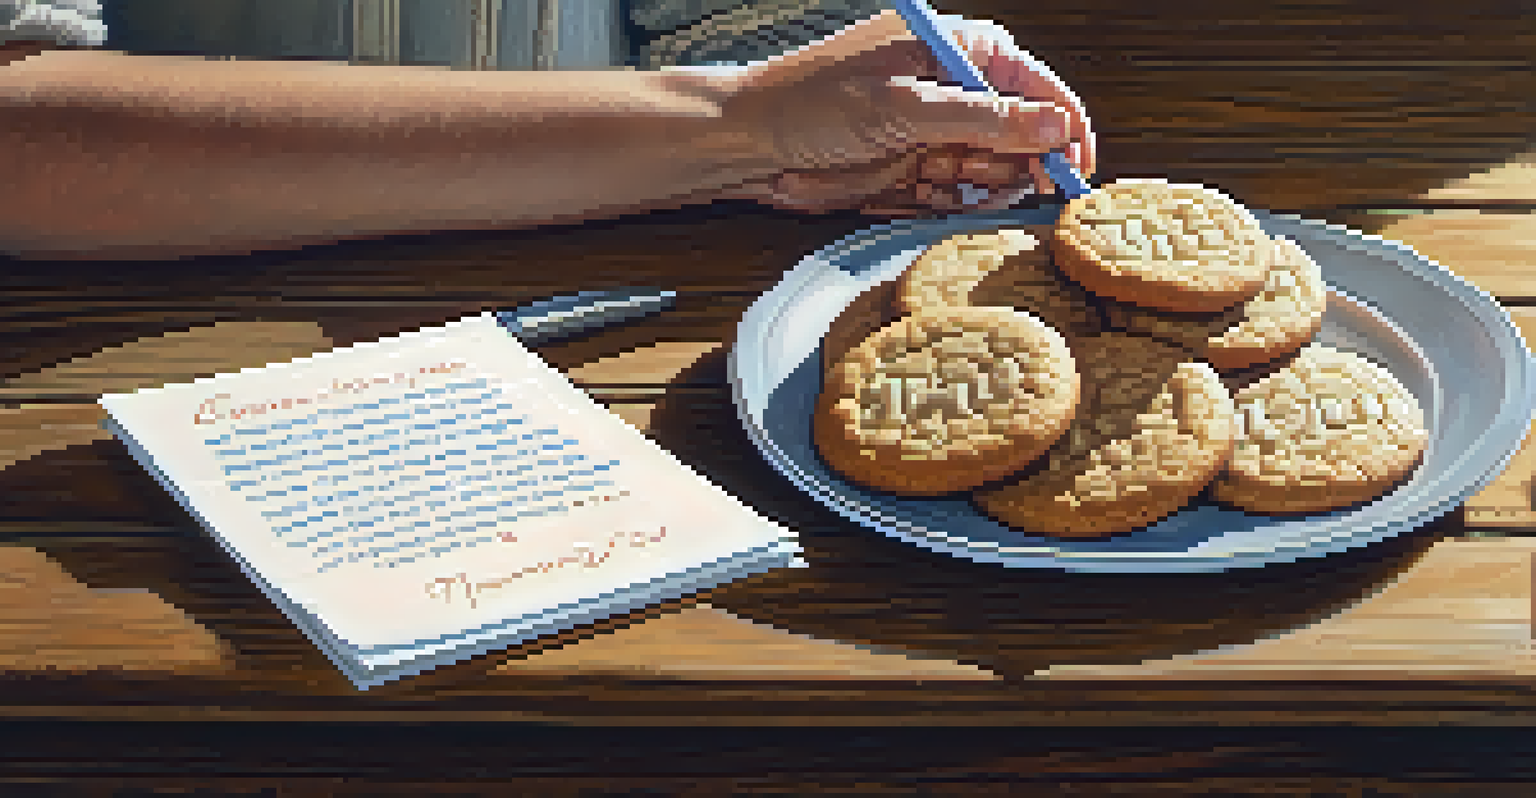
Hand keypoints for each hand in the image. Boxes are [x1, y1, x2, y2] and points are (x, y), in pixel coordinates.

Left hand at [717, 9, 1095, 215]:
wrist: (749, 142)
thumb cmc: (811, 106)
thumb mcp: (902, 110)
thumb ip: (984, 119)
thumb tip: (1058, 126)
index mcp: (956, 49)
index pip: (1037, 84)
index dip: (1062, 128)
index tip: (1075, 171)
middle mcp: (951, 86)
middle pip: (1019, 137)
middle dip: (998, 164)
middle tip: (960, 174)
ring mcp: (933, 129)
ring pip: (987, 173)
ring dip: (963, 188)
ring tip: (921, 179)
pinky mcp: (913, 165)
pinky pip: (951, 195)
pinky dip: (934, 201)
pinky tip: (904, 190)